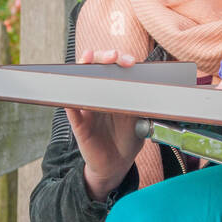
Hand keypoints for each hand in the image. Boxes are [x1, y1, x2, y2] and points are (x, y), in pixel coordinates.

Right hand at [70, 49, 144, 198]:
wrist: (117, 164)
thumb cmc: (127, 139)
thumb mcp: (139, 118)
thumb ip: (141, 104)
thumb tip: (150, 89)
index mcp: (114, 91)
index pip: (113, 67)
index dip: (119, 59)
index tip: (130, 61)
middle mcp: (98, 95)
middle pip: (95, 67)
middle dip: (103, 57)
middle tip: (114, 57)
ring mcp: (87, 107)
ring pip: (79, 82)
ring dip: (83, 67)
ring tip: (89, 59)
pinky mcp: (79, 124)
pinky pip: (72, 109)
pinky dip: (71, 100)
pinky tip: (74, 92)